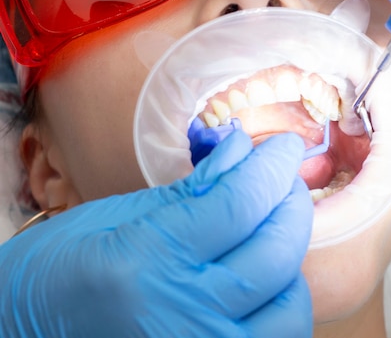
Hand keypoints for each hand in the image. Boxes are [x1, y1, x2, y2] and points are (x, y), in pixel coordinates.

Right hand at [0, 131, 312, 337]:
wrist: (22, 334)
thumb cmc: (58, 272)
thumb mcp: (118, 216)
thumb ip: (193, 188)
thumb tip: (242, 149)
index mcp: (148, 264)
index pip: (239, 204)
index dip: (271, 167)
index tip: (286, 146)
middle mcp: (182, 318)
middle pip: (276, 251)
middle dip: (290, 202)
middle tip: (281, 178)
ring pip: (290, 301)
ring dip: (289, 255)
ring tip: (268, 227)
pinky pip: (277, 335)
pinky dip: (281, 299)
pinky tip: (260, 275)